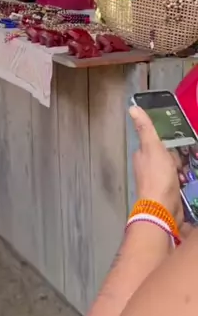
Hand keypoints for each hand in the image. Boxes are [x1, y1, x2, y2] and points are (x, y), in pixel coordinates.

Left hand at [130, 106, 182, 226]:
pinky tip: (183, 185)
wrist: (162, 208)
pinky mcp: (166, 192)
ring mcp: (156, 180)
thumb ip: (145, 128)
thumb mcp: (153, 147)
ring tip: (181, 177)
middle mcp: (147, 167)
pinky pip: (176, 181)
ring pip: (173, 169)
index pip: (157, 143)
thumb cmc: (157, 177)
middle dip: (177, 160)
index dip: (168, 145)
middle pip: (168, 156)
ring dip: (181, 171)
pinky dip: (181, 182)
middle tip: (178, 166)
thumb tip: (132, 107)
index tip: (174, 150)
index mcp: (142, 155)